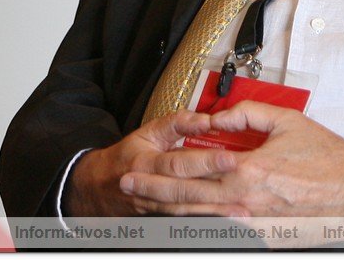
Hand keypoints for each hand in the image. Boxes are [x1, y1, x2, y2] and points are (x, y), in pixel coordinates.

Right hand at [66, 111, 241, 217]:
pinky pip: (185, 222)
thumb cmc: (127, 156)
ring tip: (242, 211)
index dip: (204, 162)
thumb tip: (204, 119)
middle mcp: (151, 189)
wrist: (100, 188)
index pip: (178, 163)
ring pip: (188, 212)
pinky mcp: (161, 220)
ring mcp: (156, 208)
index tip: (230, 158)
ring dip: (215, 213)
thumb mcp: (146, 132)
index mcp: (146, 163)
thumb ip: (176, 123)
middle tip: (244, 187)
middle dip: (217, 191)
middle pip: (186, 191)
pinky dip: (205, 223)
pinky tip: (225, 223)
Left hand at [118, 103, 343, 217]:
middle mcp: (245, 200)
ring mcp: (254, 222)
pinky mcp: (264, 234)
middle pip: (188, 200)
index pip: (191, 172)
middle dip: (153, 194)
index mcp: (247, 170)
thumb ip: (246, 115)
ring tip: (144, 205)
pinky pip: (225, 230)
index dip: (158, 173)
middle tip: (127, 187)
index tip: (134, 168)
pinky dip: (201, 227)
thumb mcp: (284, 121)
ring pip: (202, 219)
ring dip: (170, 212)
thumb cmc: (324, 156)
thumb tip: (219, 117)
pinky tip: (182, 223)